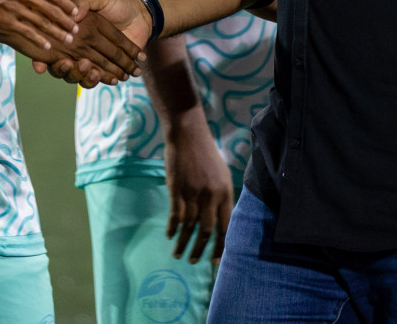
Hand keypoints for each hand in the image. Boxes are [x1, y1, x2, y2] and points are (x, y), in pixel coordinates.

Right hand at [0, 0, 79, 50]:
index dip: (67, 4)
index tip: (76, 12)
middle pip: (52, 11)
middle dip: (66, 22)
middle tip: (75, 31)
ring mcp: (16, 9)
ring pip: (42, 23)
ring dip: (57, 32)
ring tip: (67, 40)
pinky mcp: (6, 20)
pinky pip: (26, 32)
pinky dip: (38, 40)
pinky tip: (46, 46)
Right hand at [24, 11, 144, 85]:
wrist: (140, 12)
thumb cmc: (115, 3)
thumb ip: (83, 3)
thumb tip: (71, 17)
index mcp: (69, 33)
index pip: (50, 50)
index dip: (42, 60)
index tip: (41, 66)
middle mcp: (76, 50)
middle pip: (63, 69)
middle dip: (67, 70)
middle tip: (74, 64)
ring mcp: (91, 60)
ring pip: (80, 78)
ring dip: (86, 78)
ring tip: (94, 71)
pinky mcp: (106, 68)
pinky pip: (100, 79)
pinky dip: (105, 80)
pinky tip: (113, 77)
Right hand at [165, 113, 233, 263]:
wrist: (188, 135)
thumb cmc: (206, 154)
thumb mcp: (222, 174)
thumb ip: (222, 196)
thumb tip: (222, 219)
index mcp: (225, 192)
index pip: (226, 226)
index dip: (220, 246)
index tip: (215, 260)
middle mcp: (211, 196)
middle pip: (207, 230)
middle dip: (200, 250)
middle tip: (194, 261)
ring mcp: (192, 193)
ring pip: (189, 226)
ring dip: (183, 243)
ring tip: (178, 255)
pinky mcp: (176, 190)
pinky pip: (175, 215)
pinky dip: (172, 228)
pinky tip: (170, 236)